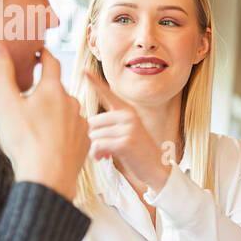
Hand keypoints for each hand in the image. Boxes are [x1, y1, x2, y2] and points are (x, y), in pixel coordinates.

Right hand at [0, 44, 88, 199]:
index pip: (50, 62)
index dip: (43, 54)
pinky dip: (61, 130)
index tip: (37, 51)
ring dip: (53, 111)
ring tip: (36, 122)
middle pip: (56, 88)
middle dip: (43, 88)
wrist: (48, 177)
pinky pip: (72, 129)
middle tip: (27, 94)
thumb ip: (1, 73)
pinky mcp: (84, 141)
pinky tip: (49, 139)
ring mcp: (81, 123)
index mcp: (53, 90)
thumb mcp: (6, 104)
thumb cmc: (25, 141)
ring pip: (65, 110)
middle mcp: (72, 102)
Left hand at [84, 72, 172, 192]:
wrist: (156, 169)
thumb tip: (85, 126)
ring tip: (103, 155)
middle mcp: (128, 115)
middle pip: (91, 122)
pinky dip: (96, 154)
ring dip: (94, 149)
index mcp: (127, 111)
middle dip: (91, 138)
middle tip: (100, 150)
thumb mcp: (126, 133)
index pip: (108, 94)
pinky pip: (98, 145)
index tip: (83, 70)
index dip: (94, 82)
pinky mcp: (125, 141)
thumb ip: (109, 125)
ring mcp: (128, 128)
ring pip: (93, 135)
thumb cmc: (137, 153)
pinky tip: (103, 158)